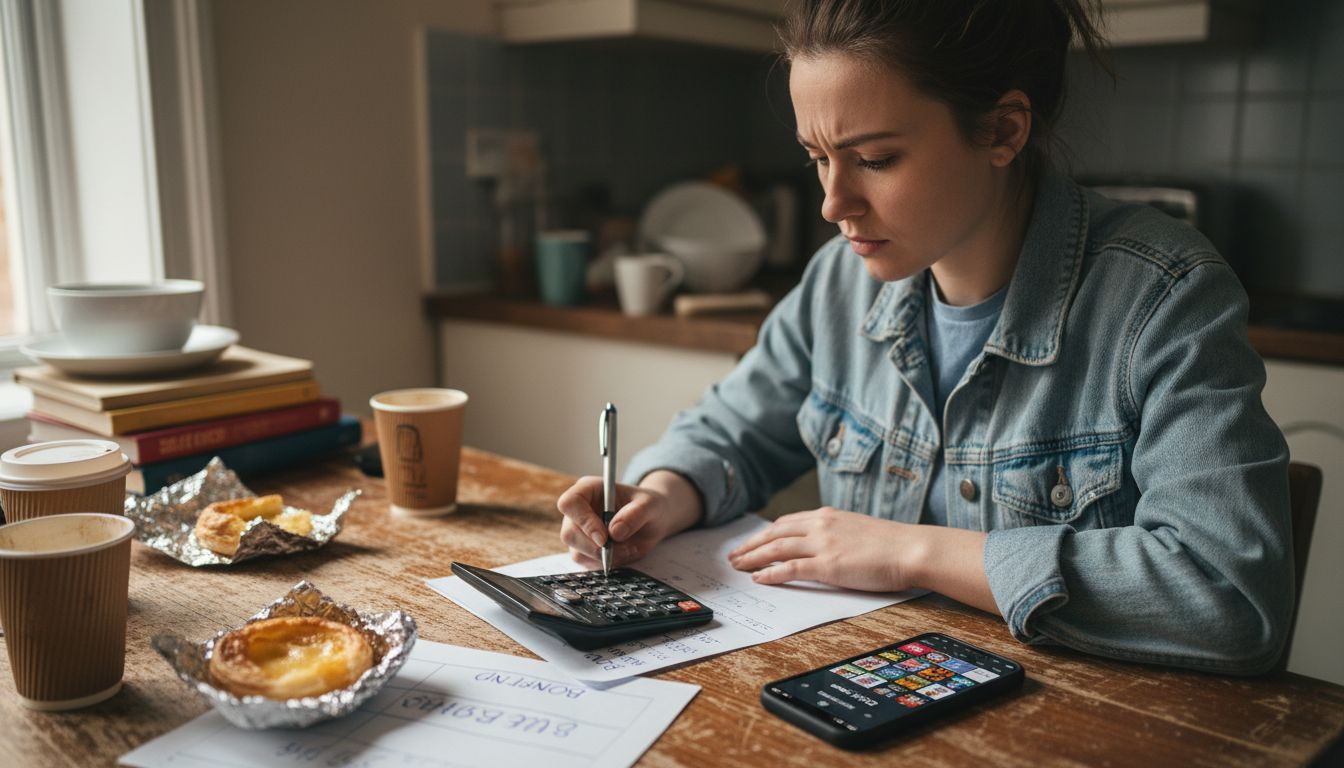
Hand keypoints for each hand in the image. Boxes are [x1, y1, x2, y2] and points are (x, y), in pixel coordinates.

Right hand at [557, 471, 701, 568]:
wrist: (652, 520)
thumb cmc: (648, 505)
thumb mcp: (649, 505)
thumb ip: (634, 515)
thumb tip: (615, 532)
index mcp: (588, 489)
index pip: (570, 503)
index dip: (583, 521)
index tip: (604, 537)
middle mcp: (578, 511)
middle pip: (569, 533)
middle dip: (594, 547)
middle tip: (620, 549)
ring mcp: (579, 532)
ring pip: (577, 552)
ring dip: (604, 558)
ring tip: (629, 549)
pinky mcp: (585, 550)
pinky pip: (587, 563)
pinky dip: (607, 564)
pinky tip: (623, 553)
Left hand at [727, 507, 918, 591]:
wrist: (911, 548)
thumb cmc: (892, 544)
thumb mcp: (857, 529)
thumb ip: (836, 534)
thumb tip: (824, 546)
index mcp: (827, 515)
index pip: (786, 522)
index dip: (764, 534)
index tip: (751, 542)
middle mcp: (821, 525)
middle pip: (774, 533)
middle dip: (751, 545)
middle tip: (734, 556)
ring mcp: (823, 544)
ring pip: (777, 548)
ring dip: (753, 557)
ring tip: (738, 567)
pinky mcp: (828, 564)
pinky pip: (791, 568)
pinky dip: (771, 573)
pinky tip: (759, 578)